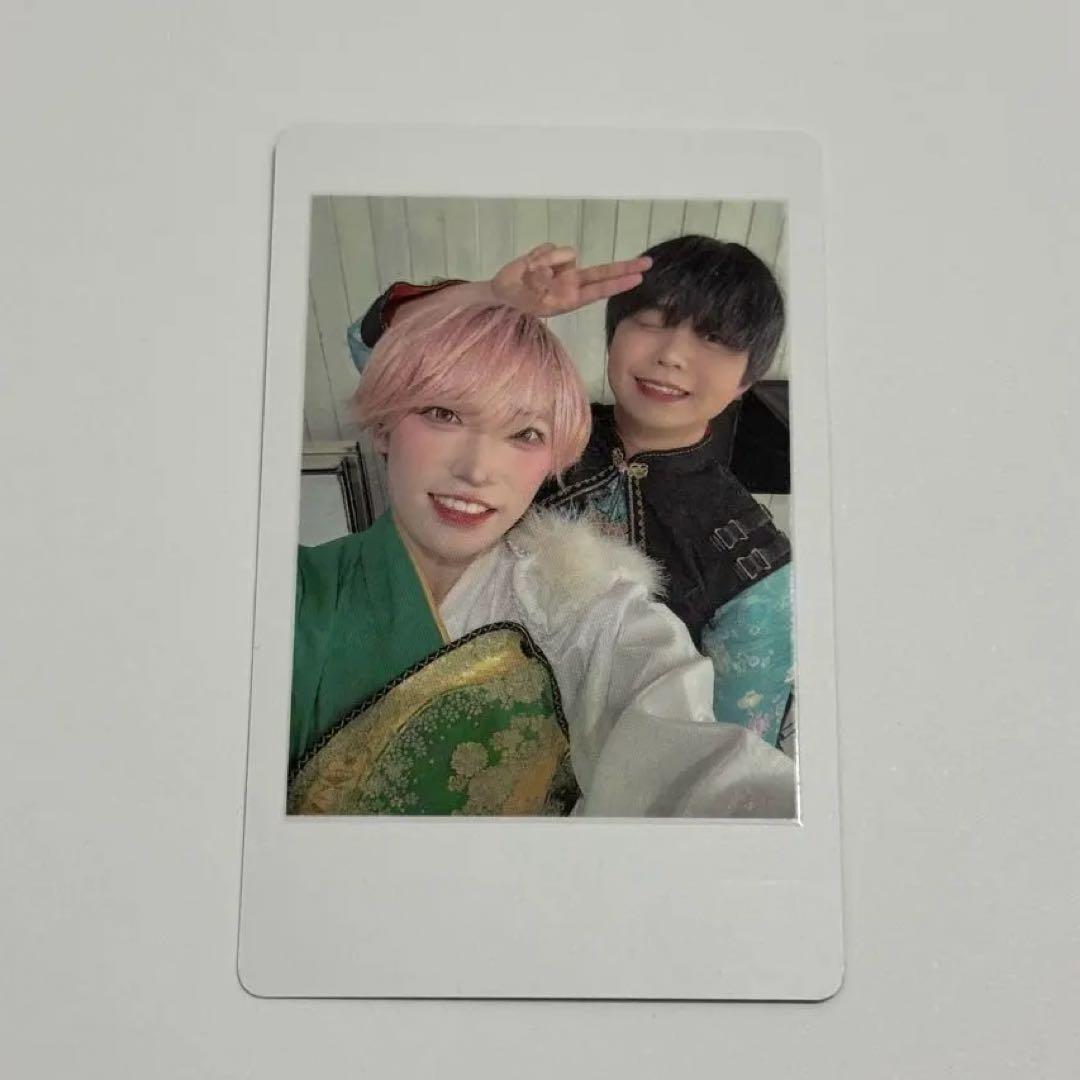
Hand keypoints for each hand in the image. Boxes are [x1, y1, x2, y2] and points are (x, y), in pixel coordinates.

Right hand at [490, 243, 651, 316]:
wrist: (502, 293)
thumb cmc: (520, 302)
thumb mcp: (532, 301)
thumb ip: (542, 284)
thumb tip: (546, 270)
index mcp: (572, 297)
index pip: (600, 288)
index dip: (618, 282)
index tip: (637, 279)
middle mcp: (572, 281)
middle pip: (603, 271)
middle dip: (624, 267)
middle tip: (647, 263)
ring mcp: (563, 268)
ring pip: (567, 253)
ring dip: (546, 262)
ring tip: (529, 276)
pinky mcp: (552, 255)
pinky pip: (550, 248)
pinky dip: (537, 256)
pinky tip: (528, 266)